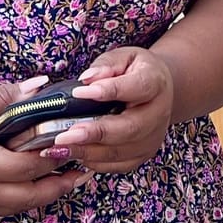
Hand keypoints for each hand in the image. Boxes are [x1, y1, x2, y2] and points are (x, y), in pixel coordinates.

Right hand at [0, 76, 92, 216]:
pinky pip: (2, 210)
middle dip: (59, 185)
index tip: (77, 146)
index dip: (56, 156)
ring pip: (18, 207)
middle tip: (83, 173)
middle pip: (30, 195)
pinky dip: (22, 201)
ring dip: (43, 196)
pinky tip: (33, 190)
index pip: (30, 165)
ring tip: (66, 183)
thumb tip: (40, 85)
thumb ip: (6, 96)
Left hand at [43, 48, 175, 174]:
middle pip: (129, 128)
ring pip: (121, 152)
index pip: (136, 88)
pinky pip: (117, 165)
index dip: (108, 91)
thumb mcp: (124, 57)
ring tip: (61, 148)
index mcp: (156, 83)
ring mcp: (152, 138)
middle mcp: (158, 114)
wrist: (161, 90)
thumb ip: (106, 65)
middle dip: (95, 133)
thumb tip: (87, 79)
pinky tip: (75, 154)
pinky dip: (95, 162)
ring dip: (89, 152)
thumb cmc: (136, 70)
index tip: (79, 92)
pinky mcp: (143, 155)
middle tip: (65, 135)